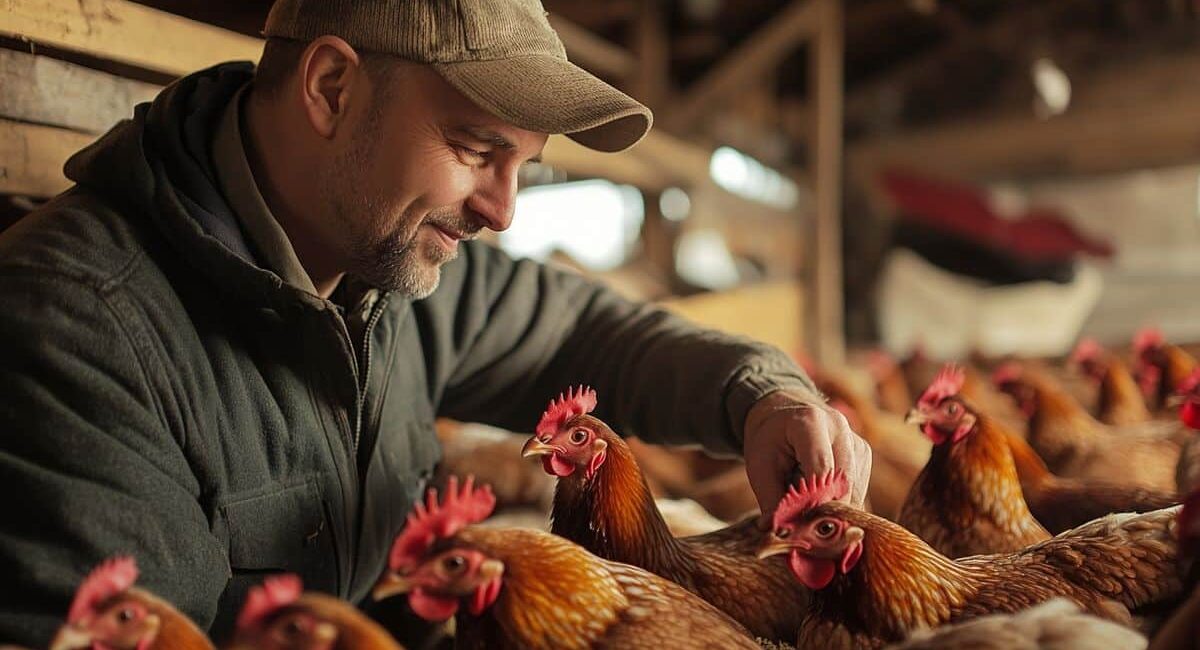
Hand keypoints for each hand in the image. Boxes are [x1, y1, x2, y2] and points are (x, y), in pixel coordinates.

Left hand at [743, 390, 871, 528]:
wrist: (783, 417)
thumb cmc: (769, 441)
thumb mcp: (759, 467)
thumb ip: (771, 501)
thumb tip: (781, 534)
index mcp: (811, 422)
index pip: (822, 470)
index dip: (812, 503)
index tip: (798, 526)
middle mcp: (840, 428)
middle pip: (843, 484)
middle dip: (824, 512)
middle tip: (802, 529)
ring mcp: (856, 442)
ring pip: (854, 492)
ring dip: (833, 509)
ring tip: (806, 507)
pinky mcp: (864, 455)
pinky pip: (858, 491)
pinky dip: (840, 504)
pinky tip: (820, 500)